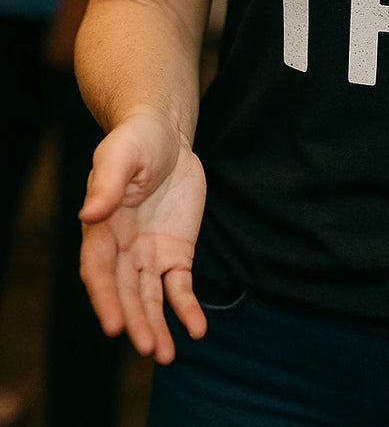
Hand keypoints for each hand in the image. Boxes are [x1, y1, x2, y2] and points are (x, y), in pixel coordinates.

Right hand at [79, 111, 207, 363]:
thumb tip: (88, 213)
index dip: (105, 298)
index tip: (114, 325)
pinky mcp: (176, 254)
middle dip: (135, 321)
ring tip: (167, 355)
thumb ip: (108, 183)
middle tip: (149, 348)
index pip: (98, 271)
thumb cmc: (136, 142)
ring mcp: (148, 255)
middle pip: (125, 292)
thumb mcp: (122, 154)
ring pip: (151, 298)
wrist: (165, 135)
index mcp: (100, 229)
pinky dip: (187, 309)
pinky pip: (181, 287)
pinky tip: (198, 330)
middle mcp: (121, 250)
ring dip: (157, 326)